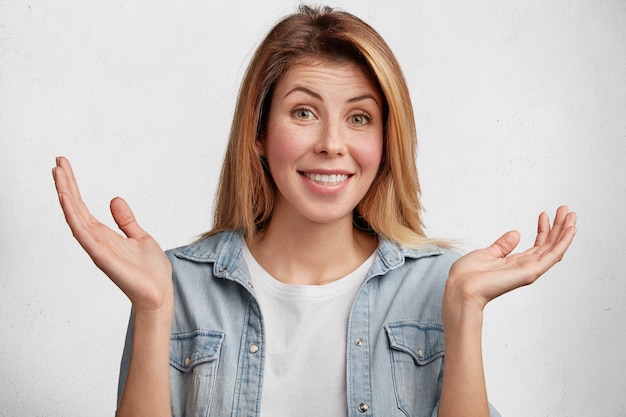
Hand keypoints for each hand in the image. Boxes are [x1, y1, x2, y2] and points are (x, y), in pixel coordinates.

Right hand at [52, 157, 172, 312]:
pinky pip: (83, 233)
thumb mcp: (140, 236)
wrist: (159, 292)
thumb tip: (115, 200)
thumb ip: (125, 220)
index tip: (64, 166)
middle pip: (75, 208)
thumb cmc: (150, 271)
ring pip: (75, 217)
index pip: (82, 206)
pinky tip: (66, 198)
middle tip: (57, 161)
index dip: (72, 186)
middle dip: (65, 184)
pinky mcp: (102, 256)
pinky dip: (73, 215)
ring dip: (65, 195)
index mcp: (104, 235)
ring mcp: (97, 248)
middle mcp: (96, 240)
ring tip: (57, 173)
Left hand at [445, 206, 576, 312]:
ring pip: (554, 248)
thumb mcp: (487, 253)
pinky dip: (563, 242)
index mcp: (515, 262)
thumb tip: (516, 234)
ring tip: (572, 215)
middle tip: (566, 210)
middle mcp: (525, 267)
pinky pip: (553, 256)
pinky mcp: (531, 272)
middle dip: (559, 227)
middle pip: (549, 245)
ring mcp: (530, 270)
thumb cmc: (468, 275)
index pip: (537, 245)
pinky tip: (570, 229)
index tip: (545, 214)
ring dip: (565, 231)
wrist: (462, 287)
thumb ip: (503, 245)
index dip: (543, 229)